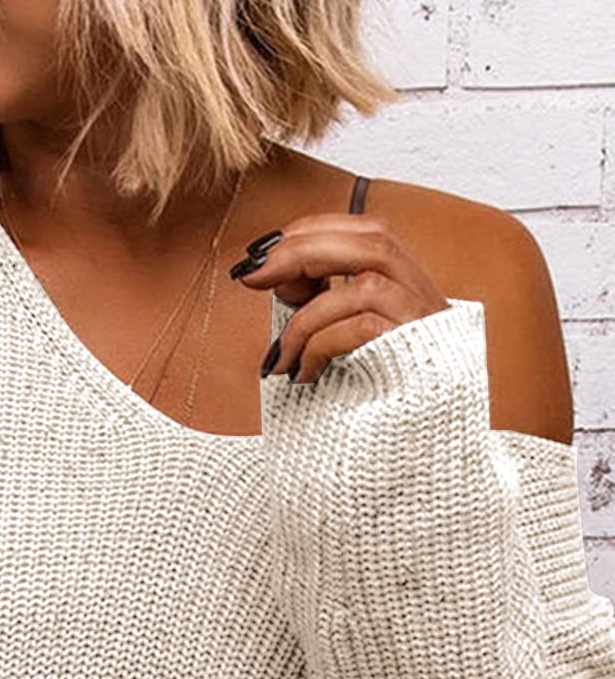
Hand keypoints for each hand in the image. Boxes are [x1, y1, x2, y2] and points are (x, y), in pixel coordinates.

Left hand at [229, 210, 450, 384]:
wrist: (405, 448)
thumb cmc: (368, 399)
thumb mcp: (336, 339)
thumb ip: (314, 301)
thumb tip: (273, 271)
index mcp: (407, 285)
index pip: (368, 230)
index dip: (314, 230)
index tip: (262, 250)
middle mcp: (424, 296)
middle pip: (374, 239)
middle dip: (304, 250)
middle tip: (253, 275)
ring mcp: (425, 323)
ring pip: (366, 285)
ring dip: (307, 316)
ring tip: (280, 357)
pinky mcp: (417, 354)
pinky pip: (363, 328)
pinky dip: (321, 346)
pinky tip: (304, 375)